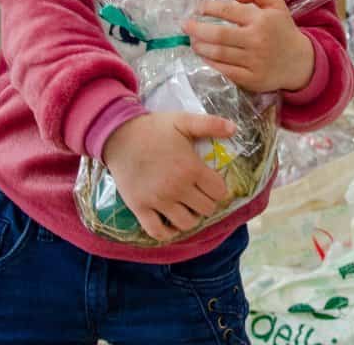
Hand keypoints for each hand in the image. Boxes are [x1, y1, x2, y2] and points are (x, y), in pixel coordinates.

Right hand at [102, 112, 234, 241]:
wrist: (118, 135)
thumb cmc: (153, 128)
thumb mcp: (183, 120)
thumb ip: (210, 124)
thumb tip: (234, 128)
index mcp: (190, 168)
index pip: (218, 191)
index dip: (218, 188)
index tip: (211, 183)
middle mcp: (176, 188)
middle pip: (205, 209)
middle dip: (206, 202)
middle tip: (199, 194)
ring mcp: (157, 200)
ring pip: (186, 223)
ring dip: (191, 218)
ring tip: (187, 207)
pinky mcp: (139, 208)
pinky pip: (157, 231)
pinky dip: (167, 232)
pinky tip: (170, 223)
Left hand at [185, 0, 315, 93]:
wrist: (299, 62)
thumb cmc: (282, 30)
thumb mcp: (277, 4)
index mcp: (261, 19)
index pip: (228, 11)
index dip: (209, 8)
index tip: (198, 8)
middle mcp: (257, 40)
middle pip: (218, 35)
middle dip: (197, 29)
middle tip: (186, 26)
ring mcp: (254, 62)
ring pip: (219, 54)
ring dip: (200, 47)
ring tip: (192, 41)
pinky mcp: (251, 79)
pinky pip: (225, 70)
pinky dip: (210, 63)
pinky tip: (204, 56)